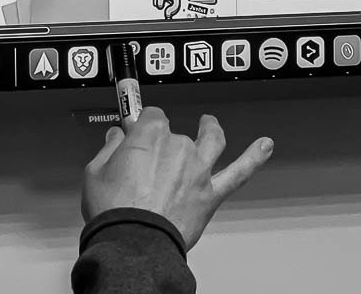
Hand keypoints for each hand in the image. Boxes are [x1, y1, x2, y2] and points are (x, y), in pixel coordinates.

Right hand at [81, 108, 272, 250]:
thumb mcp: (95, 172)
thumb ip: (109, 149)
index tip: (136, 132)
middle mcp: (178, 147)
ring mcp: (198, 170)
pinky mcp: (211, 194)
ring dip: (212, 129)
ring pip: (212, 141)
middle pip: (176, 133)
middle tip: (153, 157)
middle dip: (165, 140)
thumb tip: (115, 137)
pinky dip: (254, 158)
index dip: (142, 125)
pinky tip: (265, 146)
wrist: (134, 243)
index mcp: (150, 135)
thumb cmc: (115, 211)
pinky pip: (239, 173)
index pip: (150, 116)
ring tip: (210, 124)